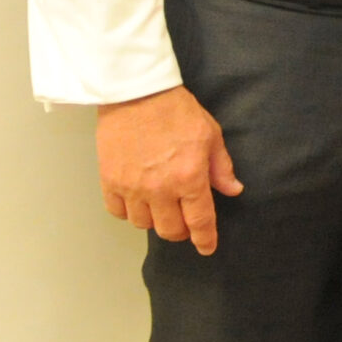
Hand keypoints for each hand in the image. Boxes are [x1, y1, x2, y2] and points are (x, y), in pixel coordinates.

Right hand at [96, 85, 240, 254]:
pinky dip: (128, 212)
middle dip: (181, 232)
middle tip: (185, 223)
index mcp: (190, 177)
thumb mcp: (211, 135)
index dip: (205, 239)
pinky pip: (118, 212)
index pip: (200, 221)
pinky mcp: (109, 181)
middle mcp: (160, 188)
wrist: (137, 93)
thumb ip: (221, 167)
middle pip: (170, 230)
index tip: (207, 248)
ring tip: (161, 207)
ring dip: (155, 220)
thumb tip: (233, 190)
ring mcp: (132, 187)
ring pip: (143, 224)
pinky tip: (137, 201)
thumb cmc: (177, 111)